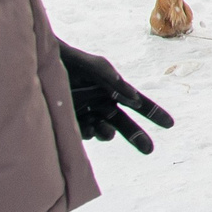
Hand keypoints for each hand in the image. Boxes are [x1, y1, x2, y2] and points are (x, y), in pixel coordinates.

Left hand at [56, 42, 173, 152]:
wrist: (41, 68)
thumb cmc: (70, 62)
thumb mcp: (95, 67)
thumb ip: (114, 81)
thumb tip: (134, 98)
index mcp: (114, 89)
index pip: (138, 103)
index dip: (154, 113)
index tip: (170, 124)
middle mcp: (102, 104)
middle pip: (124, 124)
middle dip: (137, 136)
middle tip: (149, 150)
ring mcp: (87, 115)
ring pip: (105, 132)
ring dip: (108, 133)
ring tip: (106, 131)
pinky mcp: (71, 124)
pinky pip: (86, 133)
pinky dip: (89, 132)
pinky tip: (85, 125)